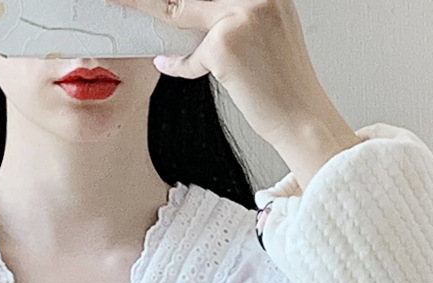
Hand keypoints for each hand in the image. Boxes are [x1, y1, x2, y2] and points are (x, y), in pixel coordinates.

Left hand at [111, 0, 357, 183]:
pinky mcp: (225, 47)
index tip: (162, 0)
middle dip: (160, 2)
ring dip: (153, 13)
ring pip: (184, 11)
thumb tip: (196, 13)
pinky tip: (169, 63)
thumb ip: (235, 16)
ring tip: (129, 6)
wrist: (303, 120)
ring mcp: (242, 18)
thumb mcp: (267, 36)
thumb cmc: (285, 86)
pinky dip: (180, 64)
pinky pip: (189, 53)